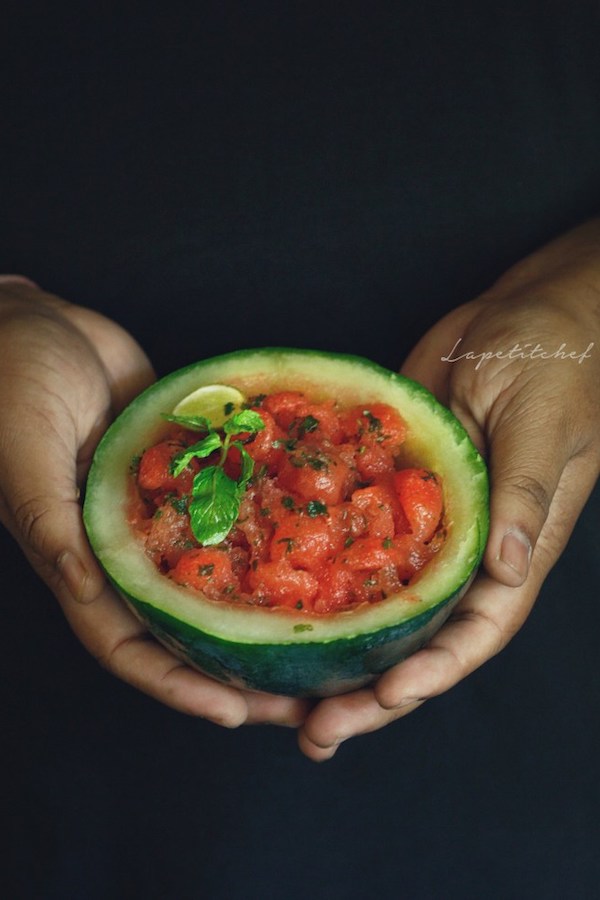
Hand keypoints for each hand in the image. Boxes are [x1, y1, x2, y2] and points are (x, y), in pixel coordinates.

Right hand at [0, 278, 308, 727]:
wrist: (32, 320)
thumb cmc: (7, 379)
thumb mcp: (23, 451)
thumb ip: (50, 524)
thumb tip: (85, 592)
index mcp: (78, 557)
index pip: (127, 644)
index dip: (176, 685)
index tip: (234, 712)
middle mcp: (123, 546)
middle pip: (184, 624)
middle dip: (237, 665)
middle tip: (302, 696)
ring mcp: (160, 509)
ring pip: (215, 573)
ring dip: (262, 608)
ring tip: (322, 635)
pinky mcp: (186, 467)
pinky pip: (231, 504)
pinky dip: (267, 525)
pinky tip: (315, 542)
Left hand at [298, 220, 599, 759]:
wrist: (525, 313)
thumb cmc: (556, 361)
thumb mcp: (541, 424)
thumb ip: (524, 496)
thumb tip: (507, 570)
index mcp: (511, 546)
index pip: (477, 629)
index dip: (435, 672)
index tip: (385, 699)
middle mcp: (464, 549)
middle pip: (420, 638)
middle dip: (374, 692)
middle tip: (316, 731)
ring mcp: (423, 522)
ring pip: (381, 604)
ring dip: (339, 655)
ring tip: (284, 700)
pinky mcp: (389, 486)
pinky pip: (352, 540)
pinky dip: (319, 577)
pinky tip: (274, 607)